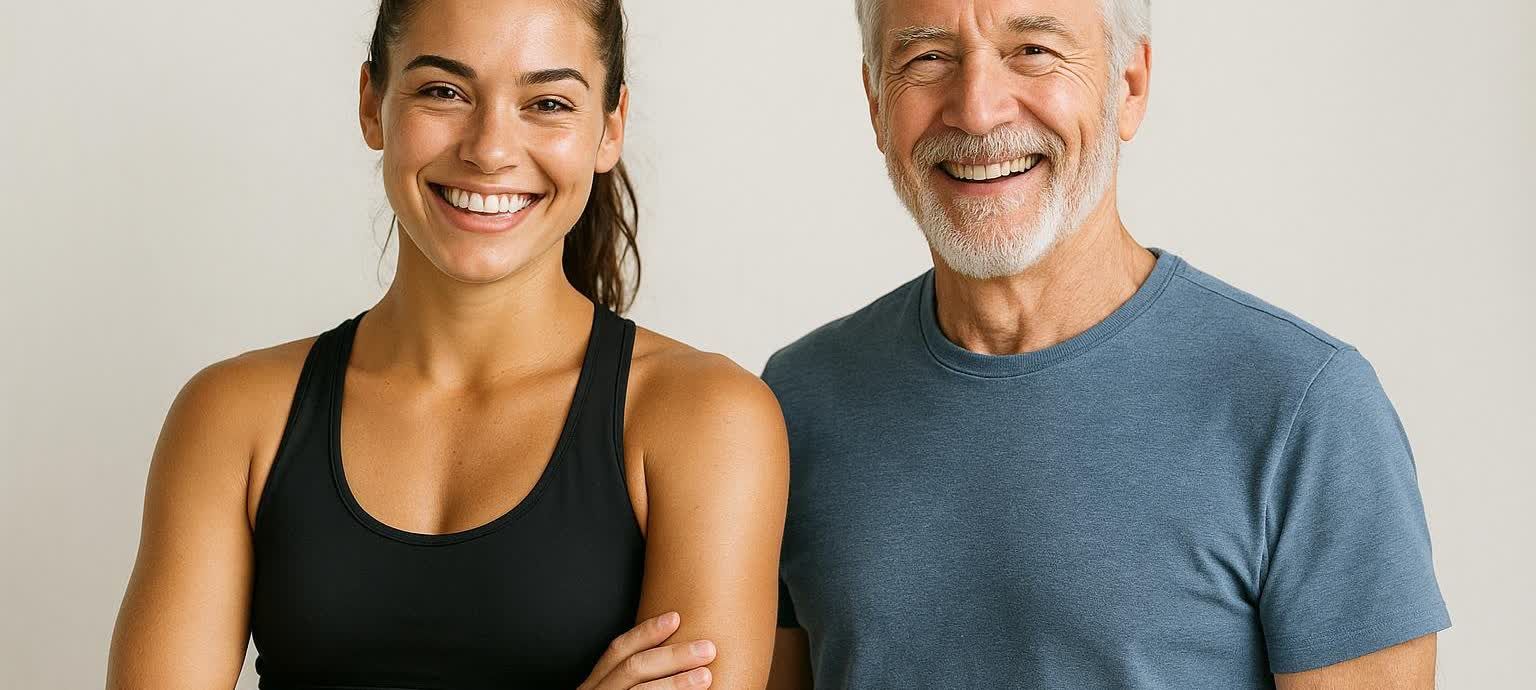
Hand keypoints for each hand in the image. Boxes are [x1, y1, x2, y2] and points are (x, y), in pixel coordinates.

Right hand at [578, 612, 717, 688]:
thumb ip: (634, 681)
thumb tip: (676, 658)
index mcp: (593, 687)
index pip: (617, 651)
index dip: (646, 633)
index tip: (676, 618)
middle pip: (633, 669)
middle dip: (672, 656)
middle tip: (707, 649)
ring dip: (675, 684)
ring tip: (705, 676)